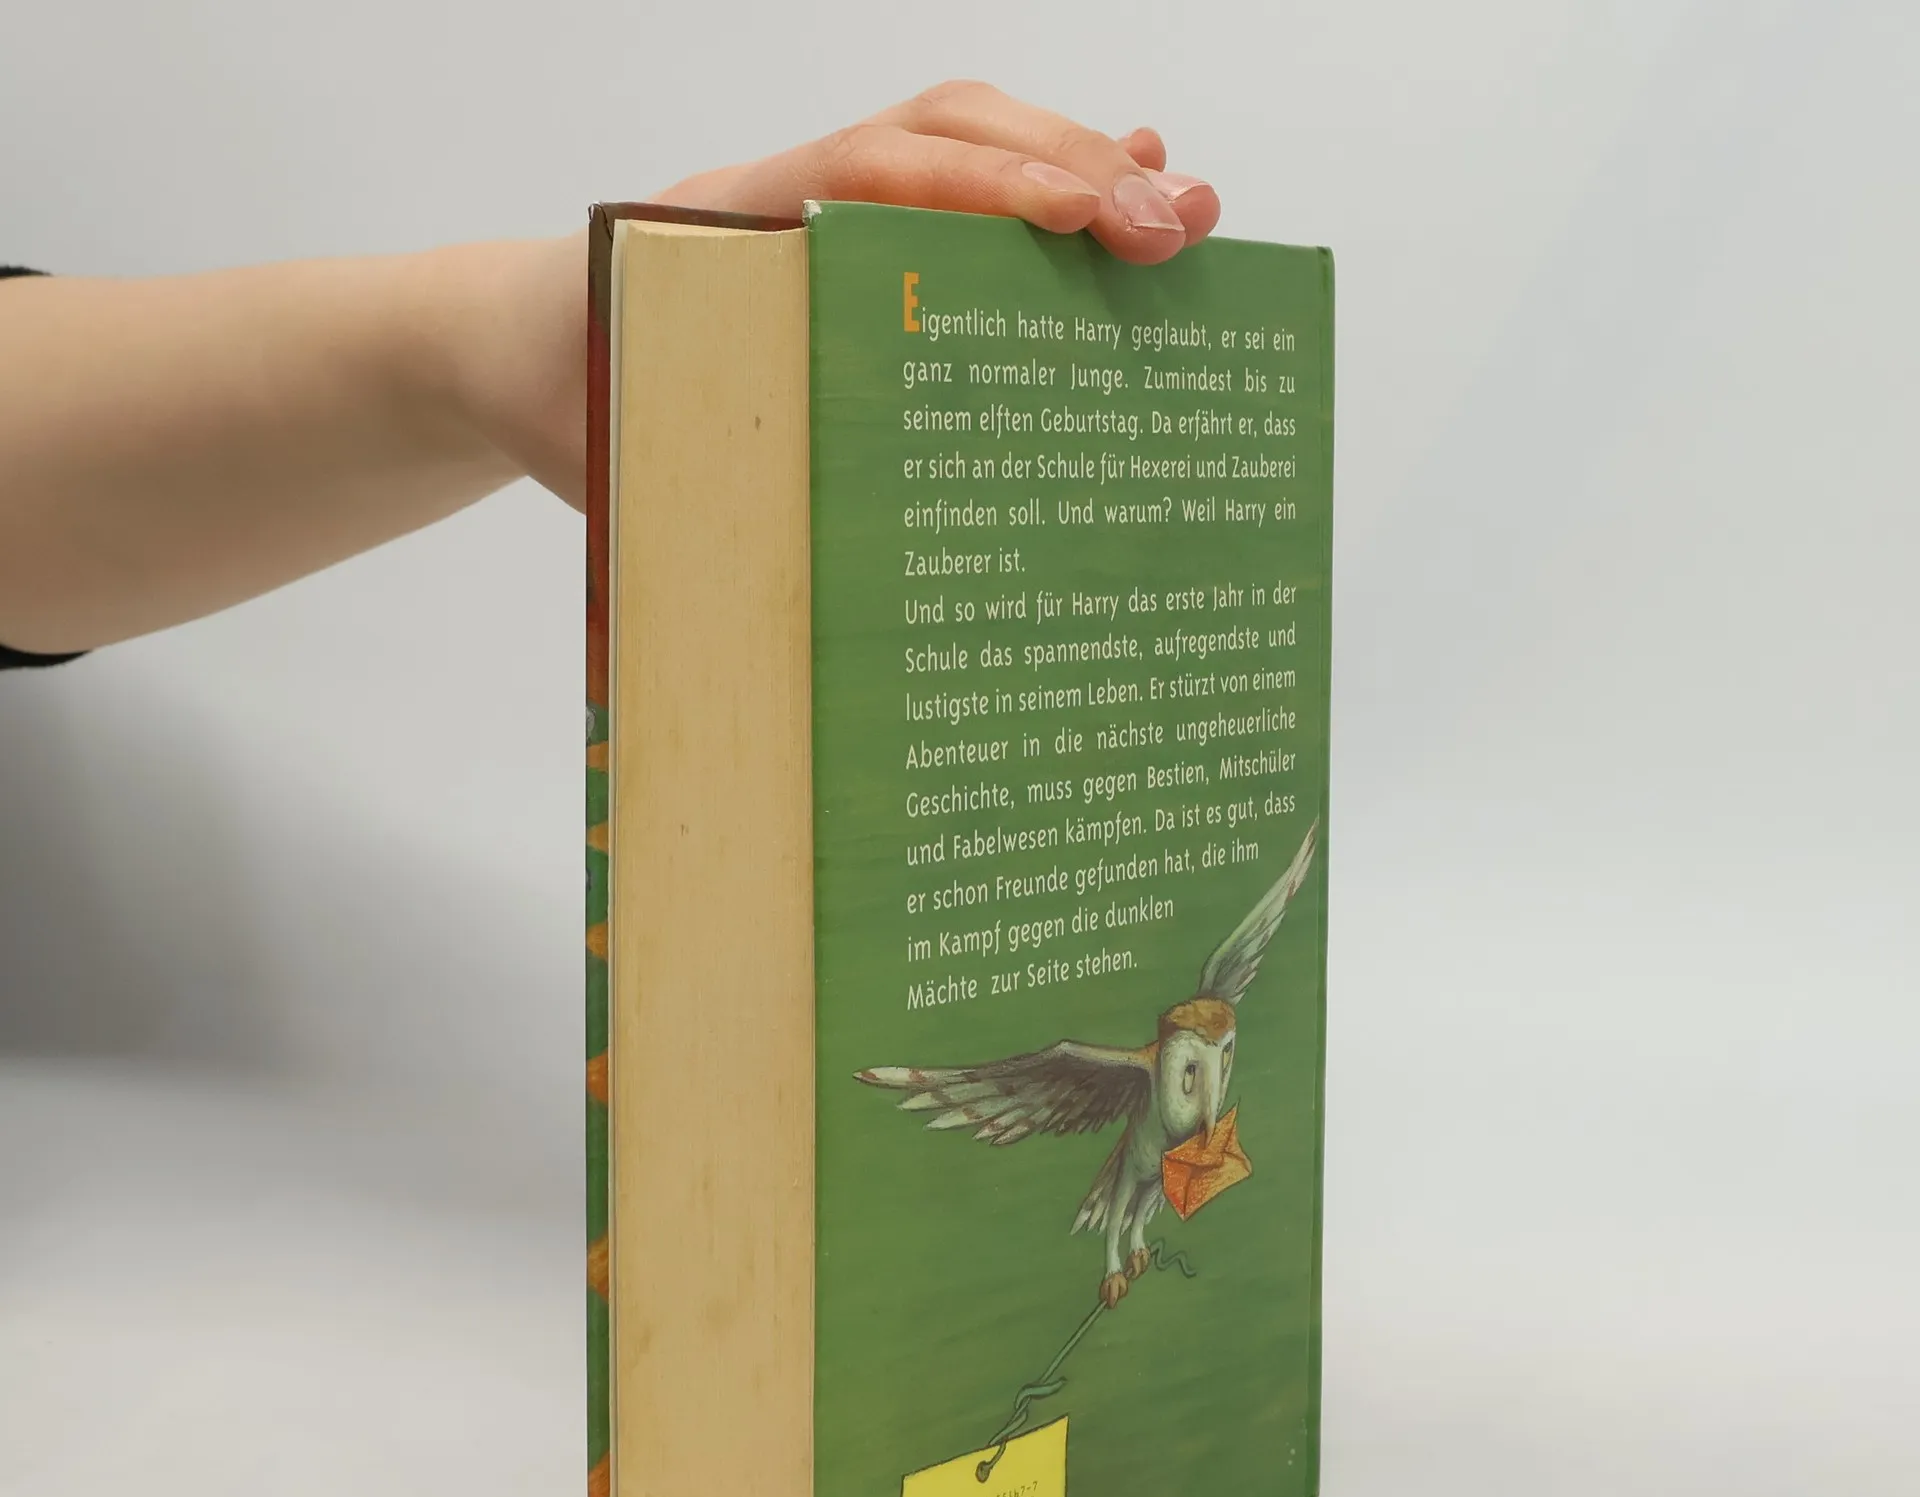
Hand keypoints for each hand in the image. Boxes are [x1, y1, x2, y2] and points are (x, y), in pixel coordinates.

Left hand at [448, 86, 1218, 513]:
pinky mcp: (842, 243)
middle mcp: (788, 196)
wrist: (498, 353)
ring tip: (1180, 208)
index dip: (984, 192)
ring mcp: (821, 207)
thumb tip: (802, 573)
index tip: (1084, 222)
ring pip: (959, 149)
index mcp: (725, 229)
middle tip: (1176, 226)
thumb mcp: (611, 450)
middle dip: (1069, 170)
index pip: (873, 176)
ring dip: (1072, 168)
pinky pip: (946, 197)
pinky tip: (1109, 208)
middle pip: (944, 139)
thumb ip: (689, 481)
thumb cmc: (553, 403)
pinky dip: (1033, 191)